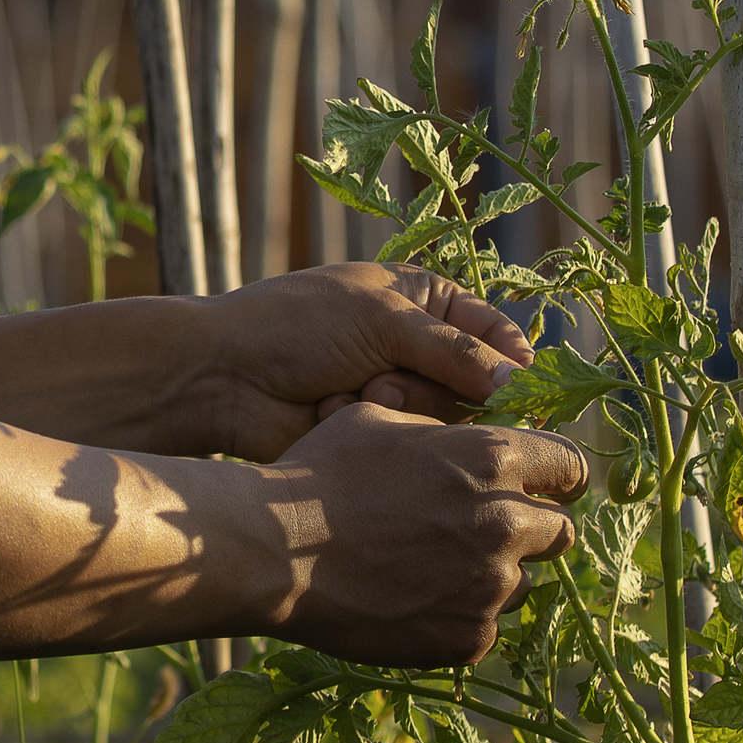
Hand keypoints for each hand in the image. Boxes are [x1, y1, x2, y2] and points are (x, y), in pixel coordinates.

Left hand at [194, 263, 534, 461]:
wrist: (224, 376)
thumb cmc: (296, 327)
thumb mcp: (382, 320)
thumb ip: (455, 352)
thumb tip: (518, 385)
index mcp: (425, 299)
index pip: (495, 332)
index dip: (510, 361)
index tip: (517, 386)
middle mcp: (417, 345)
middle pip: (478, 385)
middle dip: (437, 384)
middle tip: (390, 376)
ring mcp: (397, 392)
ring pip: (446, 419)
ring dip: (401, 404)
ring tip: (356, 390)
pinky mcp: (377, 434)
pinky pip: (409, 443)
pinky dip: (375, 427)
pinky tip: (333, 413)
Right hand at [260, 404, 586, 666]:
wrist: (276, 554)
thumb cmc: (320, 475)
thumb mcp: (380, 420)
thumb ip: (442, 431)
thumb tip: (466, 440)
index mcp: (493, 459)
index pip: (571, 467)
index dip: (554, 475)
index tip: (536, 485)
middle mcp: (506, 523)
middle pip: (560, 531)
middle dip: (529, 527)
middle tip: (477, 529)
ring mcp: (491, 587)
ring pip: (522, 582)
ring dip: (492, 574)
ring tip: (430, 567)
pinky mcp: (470, 638)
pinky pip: (485, 625)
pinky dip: (459, 615)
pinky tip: (409, 598)